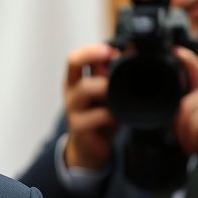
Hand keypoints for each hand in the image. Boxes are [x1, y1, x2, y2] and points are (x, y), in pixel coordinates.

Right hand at [63, 44, 118, 169]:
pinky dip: (111, 114)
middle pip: (73, 64)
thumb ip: (111, 77)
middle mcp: (71, 90)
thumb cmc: (99, 117)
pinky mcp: (79, 127)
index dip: (91, 50)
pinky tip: (120, 116)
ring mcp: (73, 108)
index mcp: (76, 80)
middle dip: (93, 55)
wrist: (90, 148)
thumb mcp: (106, 95)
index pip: (75, 57)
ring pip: (85, 88)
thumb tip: (125, 54)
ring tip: (119, 90)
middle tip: (112, 56)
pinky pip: (96, 116)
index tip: (109, 49)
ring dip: (105, 85)